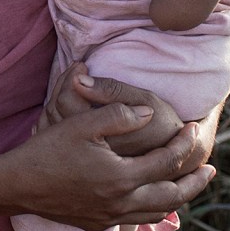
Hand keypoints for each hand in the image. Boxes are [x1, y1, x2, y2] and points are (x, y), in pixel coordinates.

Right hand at [10, 98, 214, 230]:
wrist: (17, 186)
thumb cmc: (48, 150)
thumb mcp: (83, 123)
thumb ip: (119, 115)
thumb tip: (149, 114)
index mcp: (121, 177)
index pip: (166, 161)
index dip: (184, 144)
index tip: (194, 130)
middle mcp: (121, 202)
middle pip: (172, 196)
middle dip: (194, 182)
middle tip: (210, 170)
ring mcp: (109, 217)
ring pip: (156, 213)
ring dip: (177, 199)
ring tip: (187, 186)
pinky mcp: (96, 224)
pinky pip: (136, 221)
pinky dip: (153, 210)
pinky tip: (151, 200)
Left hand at [43, 65, 187, 155]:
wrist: (177, 158)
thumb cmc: (162, 125)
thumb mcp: (145, 102)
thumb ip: (113, 91)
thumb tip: (79, 79)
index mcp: (101, 136)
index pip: (66, 102)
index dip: (69, 79)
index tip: (82, 66)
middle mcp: (86, 153)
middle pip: (54, 115)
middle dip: (61, 86)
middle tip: (76, 72)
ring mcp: (82, 161)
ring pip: (53, 127)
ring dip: (57, 100)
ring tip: (73, 85)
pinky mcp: (82, 164)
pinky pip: (58, 139)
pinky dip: (57, 118)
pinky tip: (70, 107)